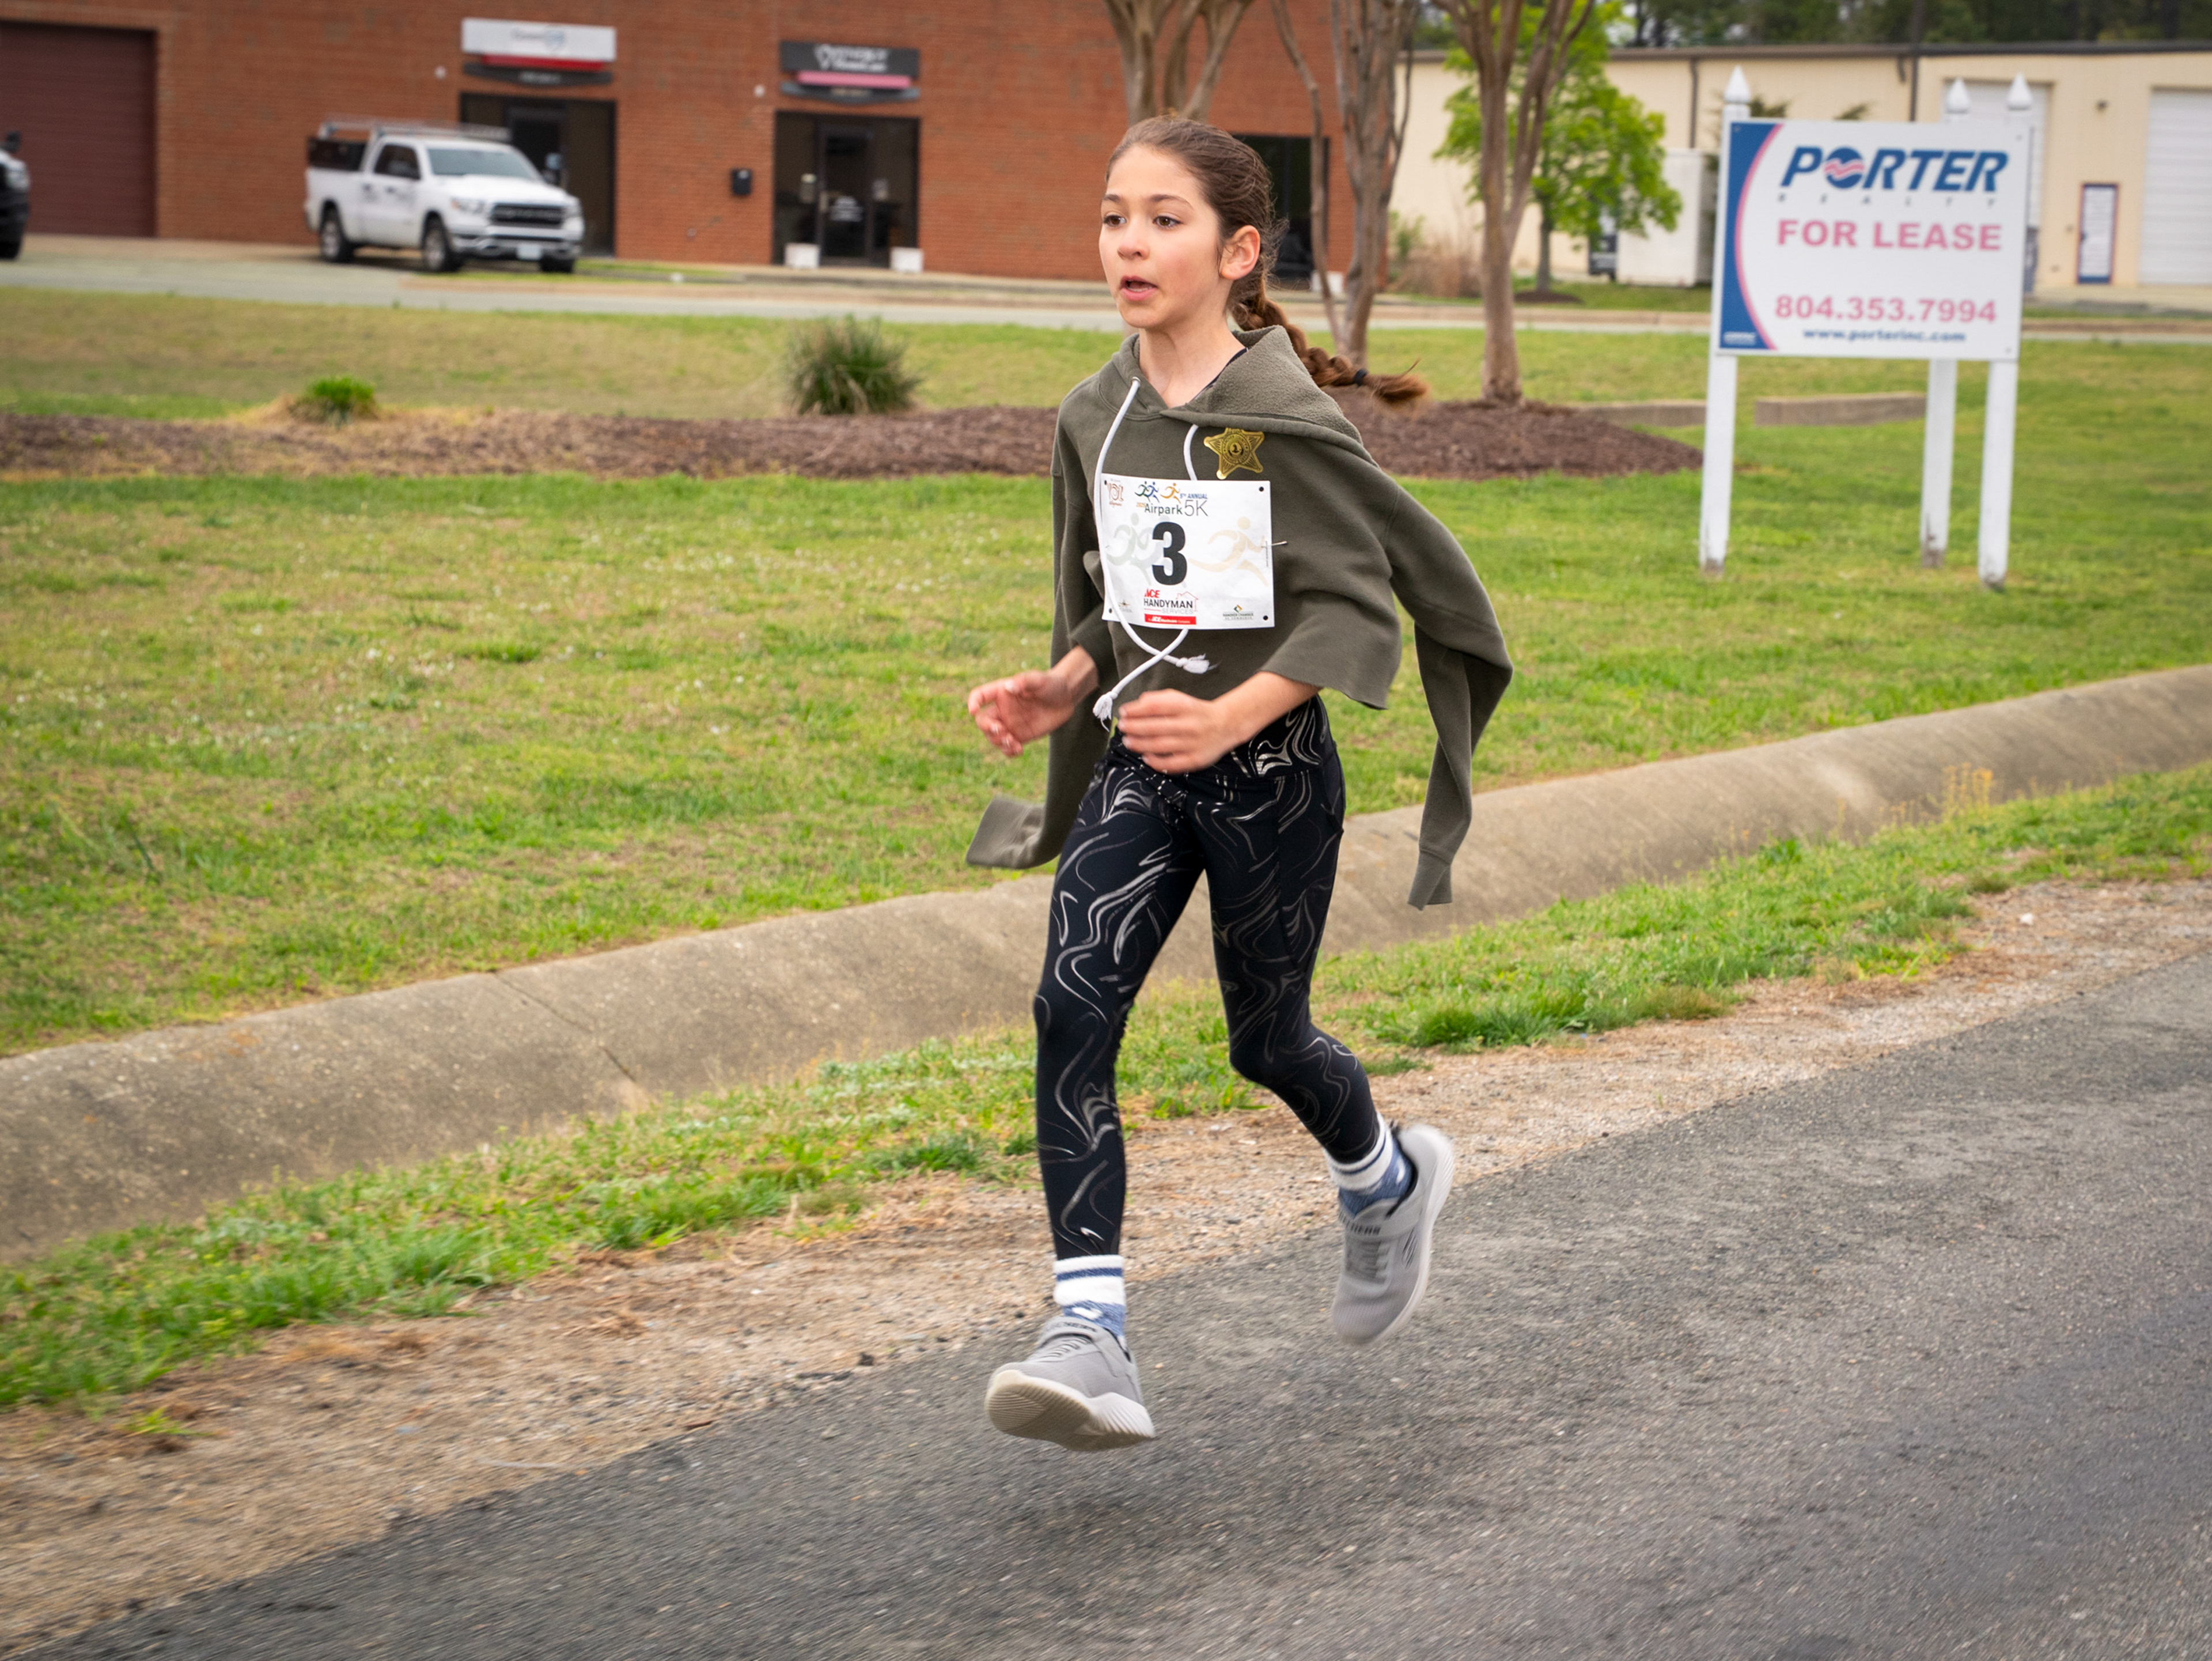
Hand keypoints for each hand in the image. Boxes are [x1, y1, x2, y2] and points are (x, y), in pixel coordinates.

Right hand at [968, 648, 1096, 757]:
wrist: (1066, 698)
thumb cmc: (1051, 684)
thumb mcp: (1039, 680)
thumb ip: (1023, 682)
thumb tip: (1009, 687)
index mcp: (1001, 692)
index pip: (979, 696)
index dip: (972, 702)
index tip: (973, 711)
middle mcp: (1002, 709)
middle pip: (983, 721)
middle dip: (988, 728)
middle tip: (1002, 731)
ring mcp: (1009, 724)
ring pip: (993, 738)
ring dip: (999, 742)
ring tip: (1014, 743)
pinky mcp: (1019, 736)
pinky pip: (1007, 748)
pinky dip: (1009, 752)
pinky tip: (1019, 750)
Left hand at [1118, 673, 1317, 773]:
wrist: (1227, 725)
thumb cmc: (1196, 711)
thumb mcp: (1180, 698)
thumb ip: (1158, 699)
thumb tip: (1135, 705)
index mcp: (1185, 706)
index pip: (1155, 706)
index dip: (1136, 710)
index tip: (1124, 712)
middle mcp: (1190, 724)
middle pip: (1155, 727)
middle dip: (1134, 728)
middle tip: (1122, 728)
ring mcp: (1193, 743)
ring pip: (1160, 746)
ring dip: (1140, 745)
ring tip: (1128, 742)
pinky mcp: (1196, 759)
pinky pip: (1172, 764)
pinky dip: (1156, 762)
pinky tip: (1145, 758)